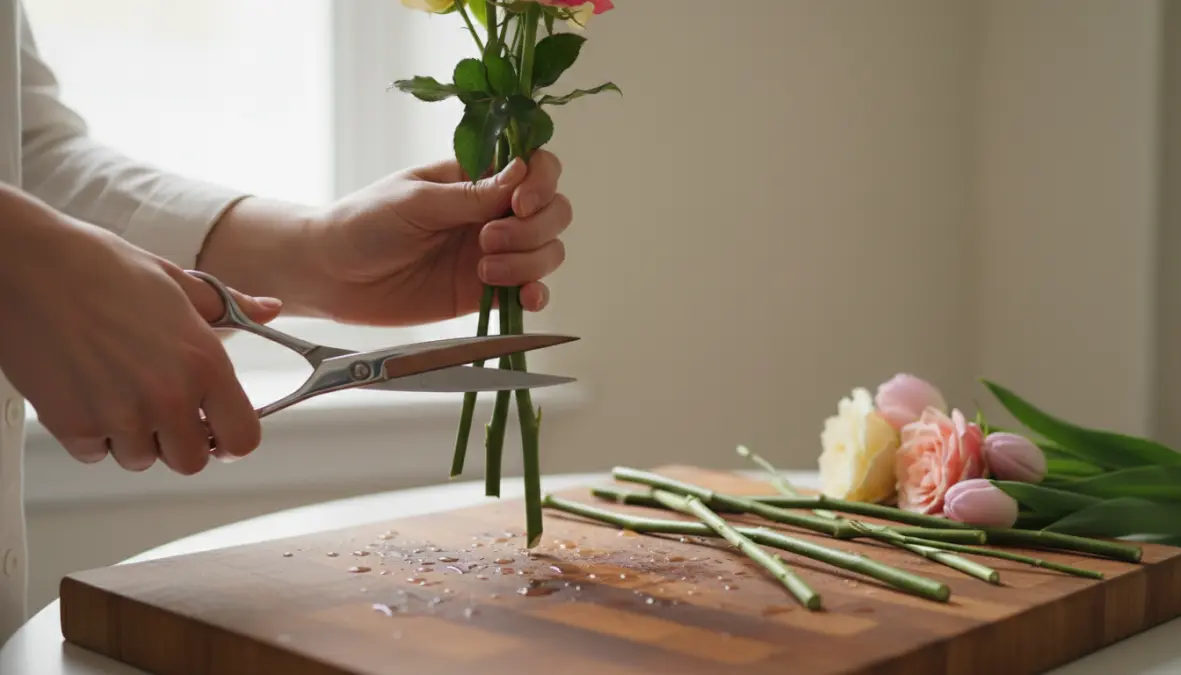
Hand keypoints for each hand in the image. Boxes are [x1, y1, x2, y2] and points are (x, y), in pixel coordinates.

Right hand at [0, 193, 280, 473]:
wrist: (26, 265)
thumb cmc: (99, 267)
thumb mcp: (179, 282)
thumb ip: (231, 307)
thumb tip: (269, 308)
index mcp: (203, 363)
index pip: (243, 438)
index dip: (234, 438)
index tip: (222, 430)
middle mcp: (166, 396)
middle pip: (192, 461)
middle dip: (182, 442)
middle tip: (168, 412)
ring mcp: (118, 415)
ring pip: (141, 459)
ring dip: (136, 436)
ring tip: (122, 391)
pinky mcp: (72, 424)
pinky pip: (96, 452)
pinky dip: (94, 433)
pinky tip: (90, 392)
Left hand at [304, 150, 569, 325]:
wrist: (331, 275)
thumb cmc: (363, 223)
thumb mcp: (416, 201)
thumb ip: (471, 195)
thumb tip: (523, 174)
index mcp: (475, 177)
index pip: (535, 167)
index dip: (540, 183)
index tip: (518, 203)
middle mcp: (492, 212)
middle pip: (553, 210)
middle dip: (534, 227)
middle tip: (487, 239)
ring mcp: (494, 252)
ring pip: (548, 251)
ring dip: (529, 261)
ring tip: (484, 269)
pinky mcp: (485, 292)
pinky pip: (530, 291)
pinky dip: (537, 294)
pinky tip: (525, 299)